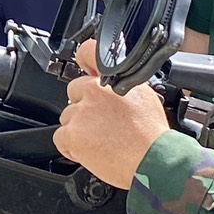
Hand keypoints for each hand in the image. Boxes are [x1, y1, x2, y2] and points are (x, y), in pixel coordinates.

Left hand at [53, 49, 170, 190]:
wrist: (152, 160)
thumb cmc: (152, 136)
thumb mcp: (145, 97)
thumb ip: (123, 86)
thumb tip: (113, 84)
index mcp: (113, 79)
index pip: (88, 53)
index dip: (84, 61)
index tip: (84, 67)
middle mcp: (94, 92)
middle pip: (74, 92)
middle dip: (83, 106)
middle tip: (100, 123)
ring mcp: (81, 113)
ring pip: (67, 117)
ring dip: (78, 129)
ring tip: (100, 141)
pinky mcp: (72, 134)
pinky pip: (61, 138)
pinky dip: (71, 147)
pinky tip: (90, 151)